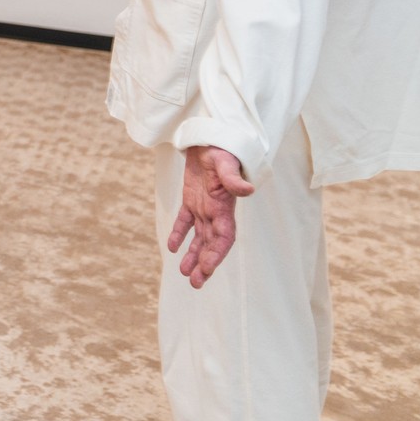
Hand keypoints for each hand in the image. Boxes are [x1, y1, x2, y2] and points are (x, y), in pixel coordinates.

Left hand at [167, 145, 254, 287]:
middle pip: (211, 243)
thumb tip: (247, 191)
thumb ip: (234, 179)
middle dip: (205, 263)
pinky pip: (185, 220)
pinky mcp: (192, 197)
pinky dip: (179, 233)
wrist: (212, 136)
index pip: (223, 237)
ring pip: (199, 237)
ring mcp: (204, 205)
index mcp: (225, 206)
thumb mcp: (226, 163)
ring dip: (193, 254)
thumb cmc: (223, 149)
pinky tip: (172, 248)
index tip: (207, 269)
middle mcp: (215, 210)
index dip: (216, 254)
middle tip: (195, 284)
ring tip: (185, 274)